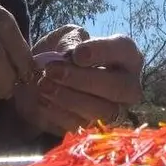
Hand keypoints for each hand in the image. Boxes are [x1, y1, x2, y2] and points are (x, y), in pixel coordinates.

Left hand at [15, 25, 143, 135]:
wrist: (38, 78)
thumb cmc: (61, 51)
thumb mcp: (64, 37)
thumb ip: (70, 41)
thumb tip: (73, 56)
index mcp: (125, 55)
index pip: (124, 50)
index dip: (102, 52)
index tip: (77, 54)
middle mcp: (127, 85)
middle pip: (119, 87)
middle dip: (83, 80)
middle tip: (52, 71)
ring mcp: (113, 110)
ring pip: (102, 110)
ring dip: (69, 98)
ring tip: (43, 85)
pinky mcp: (92, 129)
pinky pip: (81, 125)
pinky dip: (59, 112)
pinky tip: (43, 100)